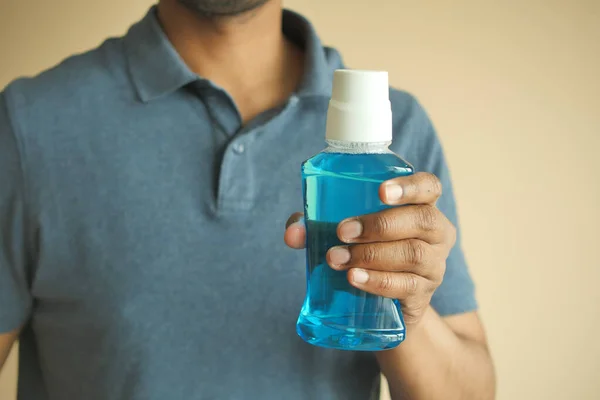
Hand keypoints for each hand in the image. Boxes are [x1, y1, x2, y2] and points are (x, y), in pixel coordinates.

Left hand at [284, 172, 455, 325]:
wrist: (378, 303)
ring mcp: (434, 265)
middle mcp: (436, 233)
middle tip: (342, 231)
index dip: (409, 187)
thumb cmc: (362, 252)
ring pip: (413, 254)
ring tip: (337, 258)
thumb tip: (293, 233)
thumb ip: (316, 226)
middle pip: (422, 220)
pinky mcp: (423, 294)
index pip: (429, 187)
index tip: (381, 192)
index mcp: (420, 206)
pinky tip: (354, 278)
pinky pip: (406, 285)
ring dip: (371, 254)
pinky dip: (377, 281)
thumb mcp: (341, 233)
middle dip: (380, 224)